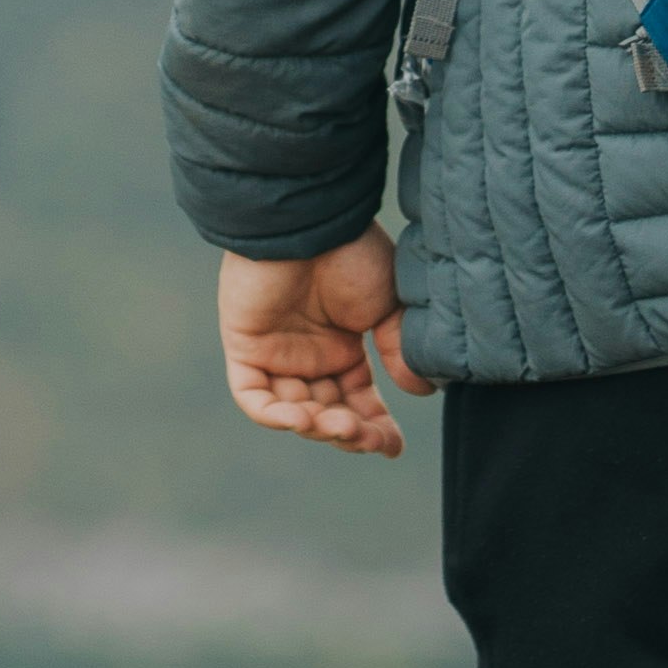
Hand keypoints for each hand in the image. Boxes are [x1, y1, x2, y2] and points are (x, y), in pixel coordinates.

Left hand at [216, 224, 433, 454]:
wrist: (314, 220)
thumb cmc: (352, 252)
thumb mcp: (388, 306)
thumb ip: (398, 350)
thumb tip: (423, 391)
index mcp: (341, 345)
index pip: (356, 400)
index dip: (374, 428)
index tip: (394, 448)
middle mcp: (308, 353)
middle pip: (327, 412)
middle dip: (349, 433)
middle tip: (369, 438)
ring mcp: (275, 352)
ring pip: (293, 411)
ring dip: (318, 426)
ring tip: (341, 425)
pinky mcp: (244, 345)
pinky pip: (252, 396)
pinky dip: (275, 415)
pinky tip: (304, 419)